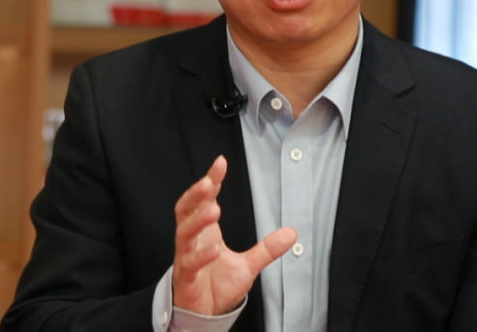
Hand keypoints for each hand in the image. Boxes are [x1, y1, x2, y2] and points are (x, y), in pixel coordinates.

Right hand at [172, 155, 296, 315]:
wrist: (204, 314)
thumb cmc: (217, 285)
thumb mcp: (248, 265)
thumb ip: (267, 248)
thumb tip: (292, 232)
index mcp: (206, 232)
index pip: (205, 200)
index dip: (211, 180)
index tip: (220, 163)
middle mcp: (193, 240)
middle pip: (186, 210)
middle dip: (196, 195)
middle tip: (209, 182)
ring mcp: (187, 257)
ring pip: (184, 233)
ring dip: (197, 220)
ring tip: (213, 210)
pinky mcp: (186, 277)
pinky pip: (189, 263)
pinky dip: (201, 256)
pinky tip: (214, 250)